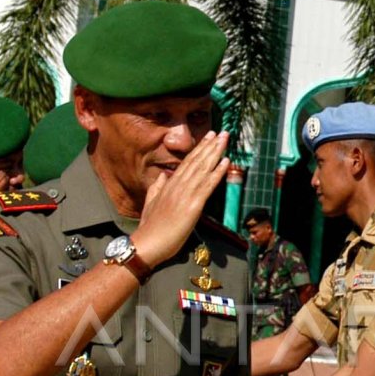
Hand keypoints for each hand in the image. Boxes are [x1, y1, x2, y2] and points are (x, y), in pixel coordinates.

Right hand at [135, 131, 230, 267]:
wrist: (148, 243)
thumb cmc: (150, 227)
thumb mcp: (150, 203)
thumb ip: (157, 188)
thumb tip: (162, 176)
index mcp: (169, 185)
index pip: (187, 162)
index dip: (199, 149)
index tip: (209, 137)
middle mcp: (178, 185)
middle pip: (197, 161)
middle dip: (211, 145)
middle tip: (222, 132)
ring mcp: (185, 194)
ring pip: (203, 168)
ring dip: (216, 153)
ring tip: (226, 140)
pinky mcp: (193, 205)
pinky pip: (208, 185)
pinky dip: (218, 172)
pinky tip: (226, 162)